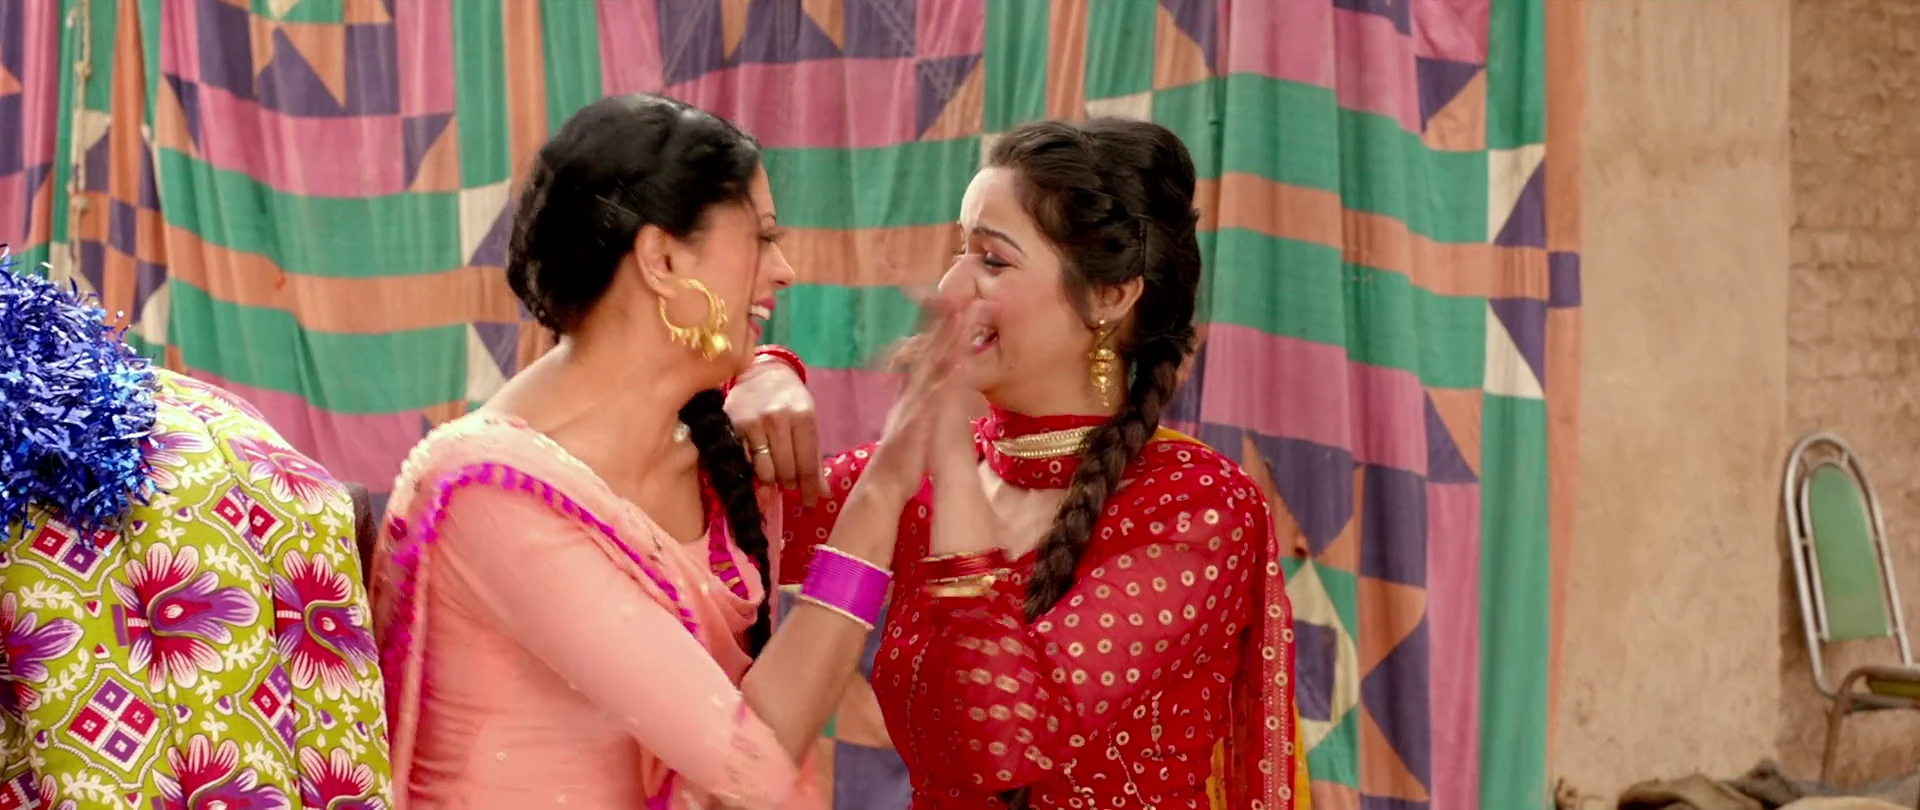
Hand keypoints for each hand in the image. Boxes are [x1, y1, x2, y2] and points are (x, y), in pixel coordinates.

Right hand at [725, 359, 825, 504]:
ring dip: (771, 478)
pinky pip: (745, 462)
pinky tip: (758, 461)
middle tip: (790, 483)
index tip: (810, 502)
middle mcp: (777, 419)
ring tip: (775, 471)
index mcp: (803, 416)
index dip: (809, 488)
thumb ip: (814, 458)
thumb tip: (822, 494)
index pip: (807, 464)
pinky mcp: (732, 427)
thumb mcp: (809, 421)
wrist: (761, 373)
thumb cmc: (790, 400)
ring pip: (764, 471)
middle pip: (785, 471)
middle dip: (790, 483)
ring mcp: (752, 423)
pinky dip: (753, 467)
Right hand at [866, 296, 989, 494]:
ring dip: (946, 342)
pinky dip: (944, 381)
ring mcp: (915, 407)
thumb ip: (922, 404)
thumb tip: (935, 385)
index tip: (953, 301)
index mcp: (916, 393)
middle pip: (931, 352)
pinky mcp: (918, 425)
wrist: (882, 486)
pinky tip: (956, 363)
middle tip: (958, 293)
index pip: (929, 354)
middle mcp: (914, 394)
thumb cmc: (902, 458)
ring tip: (960, 316)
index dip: (940, 328)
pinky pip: (934, 400)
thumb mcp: (915, 424)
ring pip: (933, 368)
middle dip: (944, 323)